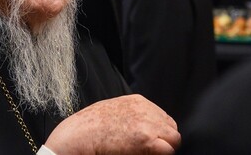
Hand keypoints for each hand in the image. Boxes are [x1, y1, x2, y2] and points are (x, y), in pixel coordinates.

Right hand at [44, 94, 180, 153]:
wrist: (77, 136)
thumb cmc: (89, 129)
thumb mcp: (113, 111)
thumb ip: (131, 116)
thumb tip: (139, 131)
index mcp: (138, 102)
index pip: (163, 119)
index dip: (159, 134)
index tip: (150, 144)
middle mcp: (146, 110)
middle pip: (170, 128)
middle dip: (164, 141)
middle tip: (149, 151)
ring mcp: (148, 124)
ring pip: (173, 140)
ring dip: (163, 149)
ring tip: (143, 153)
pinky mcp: (147, 140)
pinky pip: (168, 151)